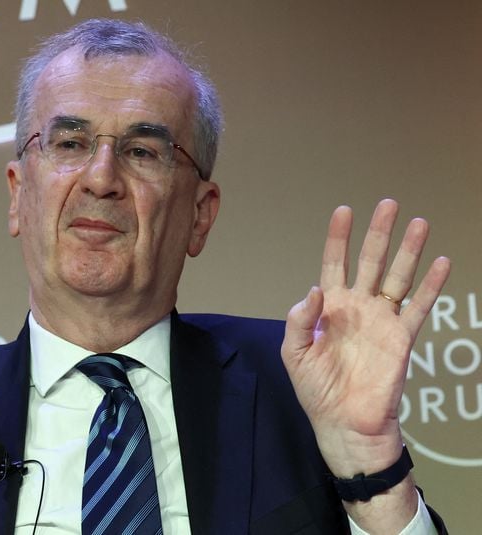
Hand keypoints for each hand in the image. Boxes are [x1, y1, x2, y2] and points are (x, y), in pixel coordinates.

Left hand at [281, 199, 449, 474]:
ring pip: (398, 277)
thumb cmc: (316, 388)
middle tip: (389, 204)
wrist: (344, 422)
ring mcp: (381, 320)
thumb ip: (298, 320)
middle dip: (379, 233)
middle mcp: (357, 307)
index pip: (334, 263)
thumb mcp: (294, 353)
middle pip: (371, 261)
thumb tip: (314, 289)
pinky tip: (441, 262)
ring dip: (409, 251)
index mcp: (329, 307)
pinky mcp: (402, 337)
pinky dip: (431, 285)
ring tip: (419, 223)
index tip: (344, 210)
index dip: (338, 238)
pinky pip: (419, 307)